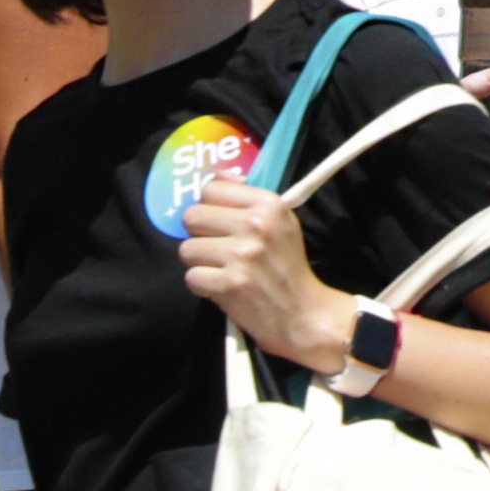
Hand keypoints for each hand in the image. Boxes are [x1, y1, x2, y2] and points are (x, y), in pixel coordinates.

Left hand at [177, 176, 349, 375]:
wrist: (303, 314)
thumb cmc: (287, 267)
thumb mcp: (280, 223)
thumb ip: (248, 198)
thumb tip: (216, 176)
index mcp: (269, 204)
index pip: (211, 189)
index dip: (211, 207)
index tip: (222, 223)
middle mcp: (256, 225)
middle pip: (192, 217)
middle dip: (201, 235)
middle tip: (220, 250)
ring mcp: (242, 255)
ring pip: (187, 249)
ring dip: (200, 263)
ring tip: (223, 270)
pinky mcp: (229, 284)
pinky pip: (191, 277)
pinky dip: (203, 286)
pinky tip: (223, 288)